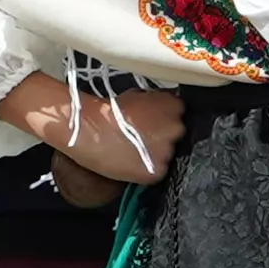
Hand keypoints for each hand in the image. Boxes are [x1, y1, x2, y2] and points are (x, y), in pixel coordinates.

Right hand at [0, 71, 185, 187]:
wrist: (89, 129)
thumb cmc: (109, 109)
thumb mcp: (138, 97)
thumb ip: (156, 104)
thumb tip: (161, 111)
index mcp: (174, 106)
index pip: (180, 113)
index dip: (166, 118)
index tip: (155, 121)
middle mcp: (176, 128)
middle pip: (177, 134)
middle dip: (163, 135)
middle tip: (144, 136)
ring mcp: (168, 151)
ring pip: (168, 154)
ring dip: (156, 153)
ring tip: (135, 150)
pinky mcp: (157, 171)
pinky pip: (157, 171)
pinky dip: (147, 169)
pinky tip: (132, 162)